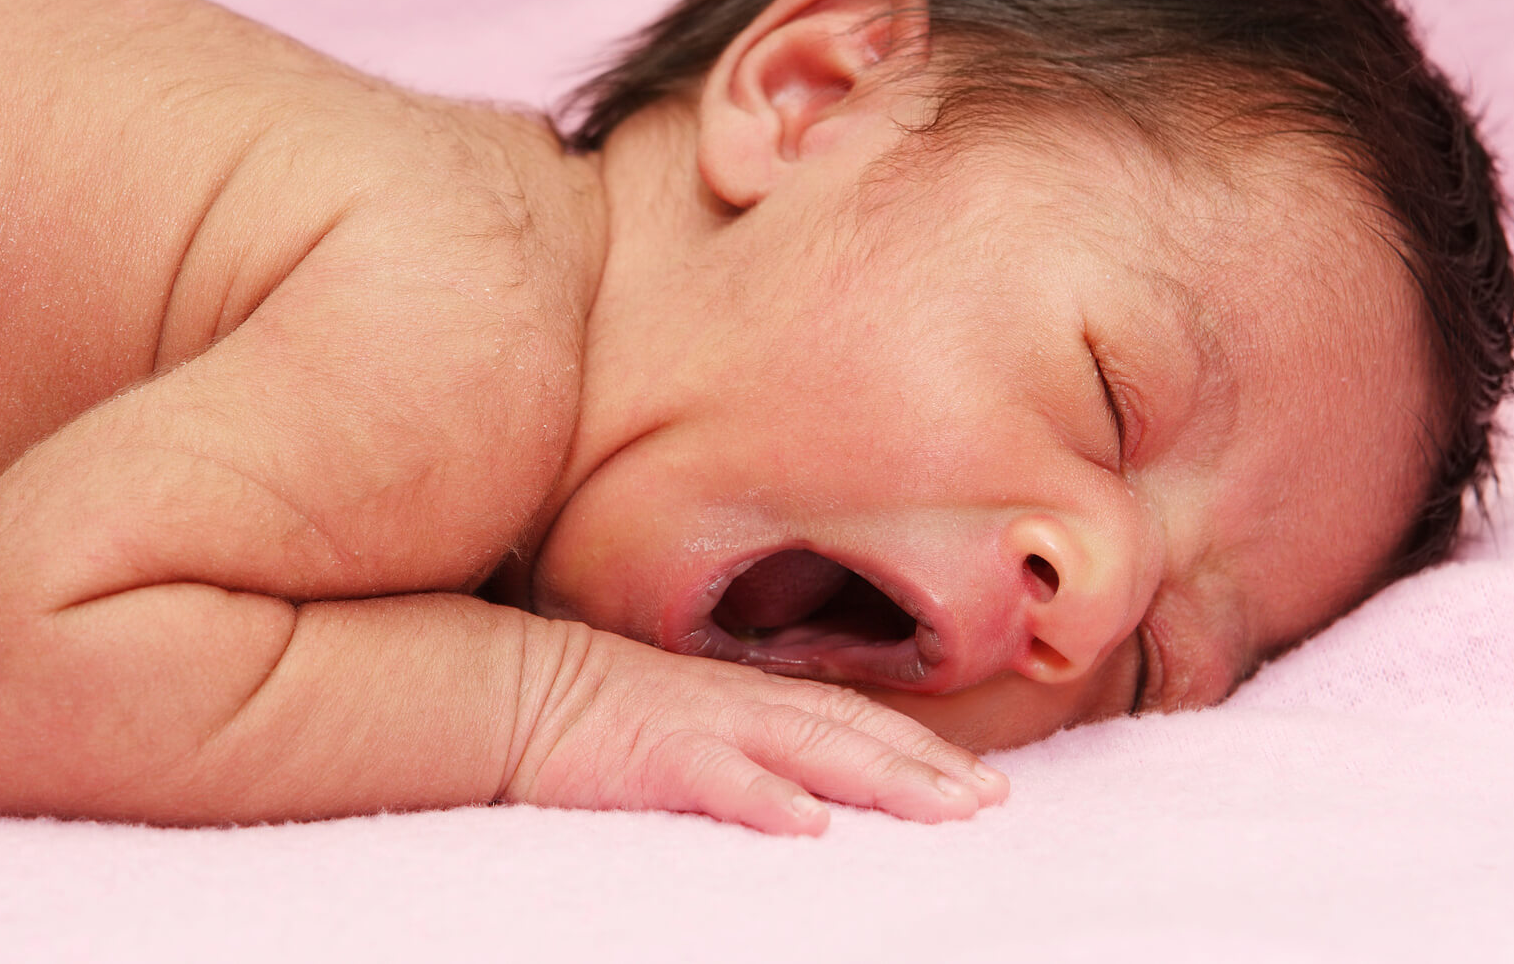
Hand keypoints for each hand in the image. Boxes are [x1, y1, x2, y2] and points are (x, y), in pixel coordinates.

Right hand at [501, 623, 1008, 833]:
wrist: (521, 690)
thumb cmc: (606, 713)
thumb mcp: (694, 718)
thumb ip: (753, 740)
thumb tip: (813, 783)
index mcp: (756, 697)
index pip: (857, 719)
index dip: (922, 749)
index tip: (983, 783)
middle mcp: (746, 704)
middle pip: (854, 732)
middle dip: (928, 766)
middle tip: (992, 802)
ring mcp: (705, 725)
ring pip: (810, 747)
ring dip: (881, 776)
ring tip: (942, 807)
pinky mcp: (656, 754)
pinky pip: (719, 776)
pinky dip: (767, 796)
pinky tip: (810, 822)